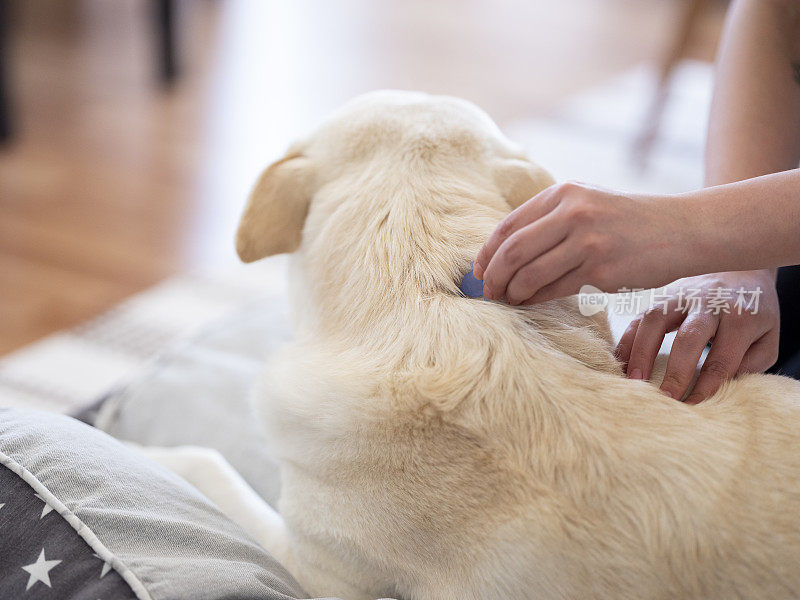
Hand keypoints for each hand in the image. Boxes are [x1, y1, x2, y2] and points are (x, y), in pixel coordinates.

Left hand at [473, 182, 688, 304]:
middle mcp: (572, 213)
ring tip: (507, 300)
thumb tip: (501, 253)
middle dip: (492, 276)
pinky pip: (554, 290)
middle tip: (487, 292)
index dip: (486, 253)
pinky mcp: (601, 269)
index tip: (478, 271)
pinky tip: (530, 302)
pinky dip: (535, 299)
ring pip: (529, 274)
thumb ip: (549, 219)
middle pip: (512, 251)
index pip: (508, 226)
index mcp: (563, 193)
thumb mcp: (587, 203)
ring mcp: (587, 241)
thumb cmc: (628, 221)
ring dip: (511, 292)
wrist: (683, 229)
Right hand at [615, 271, 779, 402]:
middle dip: (676, 372)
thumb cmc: (754, 311)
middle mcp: (709, 303)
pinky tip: (621, 361)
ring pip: (655, 320)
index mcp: (741, 317)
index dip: (706, 386)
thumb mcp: (768, 338)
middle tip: (664, 398)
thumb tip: (721, 385)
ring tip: (634, 379)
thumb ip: (751, 363)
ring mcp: (682, 296)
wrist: (741, 269)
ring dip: (642, 352)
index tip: (693, 406)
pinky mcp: (662, 296)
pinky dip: (627, 339)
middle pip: (689, 338)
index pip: (722, 358)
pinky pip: (639, 316)